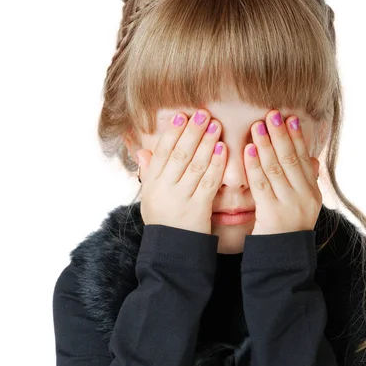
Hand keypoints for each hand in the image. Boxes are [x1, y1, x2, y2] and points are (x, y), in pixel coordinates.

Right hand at [136, 109, 225, 234]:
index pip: (162, 152)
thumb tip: (142, 151)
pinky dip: (216, 164)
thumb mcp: (149, 199)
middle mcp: (164, 189)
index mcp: (152, 184)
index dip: (172, 132)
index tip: (182, 116)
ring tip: (215, 125)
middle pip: (179, 154)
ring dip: (207, 143)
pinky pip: (209, 182)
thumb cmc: (162, 222)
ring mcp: (181, 198)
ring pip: (195, 165)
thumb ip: (148, 173)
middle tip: (203, 113)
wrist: (171, 252)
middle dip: (192, 131)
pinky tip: (223, 149)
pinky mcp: (198, 208)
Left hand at [244, 109, 321, 235]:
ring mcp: (290, 205)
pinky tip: (248, 150)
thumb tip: (312, 160)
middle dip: (281, 135)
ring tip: (257, 125)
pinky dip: (254, 165)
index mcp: (313, 193)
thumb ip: (306, 183)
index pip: (304, 159)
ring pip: (277, 168)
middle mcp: (305, 197)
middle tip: (272, 114)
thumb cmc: (288, 233)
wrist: (284, 263)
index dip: (297, 137)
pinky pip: (262, 184)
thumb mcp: (304, 208)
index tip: (289, 118)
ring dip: (266, 144)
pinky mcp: (272, 214)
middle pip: (291, 159)